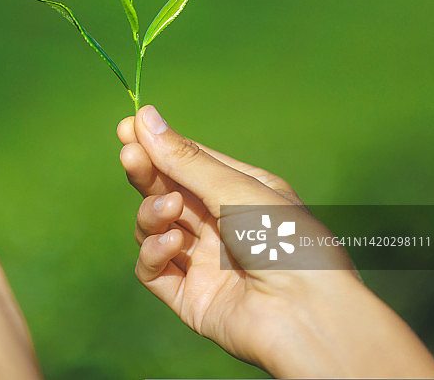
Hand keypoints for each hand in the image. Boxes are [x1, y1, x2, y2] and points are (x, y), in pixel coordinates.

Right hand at [118, 106, 433, 377]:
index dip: (158, 144)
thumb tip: (144, 117)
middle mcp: (220, 225)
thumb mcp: (235, 190)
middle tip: (130, 155)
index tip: (127, 126)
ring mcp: (203, 261)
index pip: (189, 162)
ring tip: (170, 211)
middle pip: (166, 190)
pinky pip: (154, 268)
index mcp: (240, 193)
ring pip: (154, 227)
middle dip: (146, 172)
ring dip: (153, 213)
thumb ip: (184, 160)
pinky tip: (172, 244)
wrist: (306, 316)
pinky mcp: (188, 295)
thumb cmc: (285, 242)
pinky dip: (155, 252)